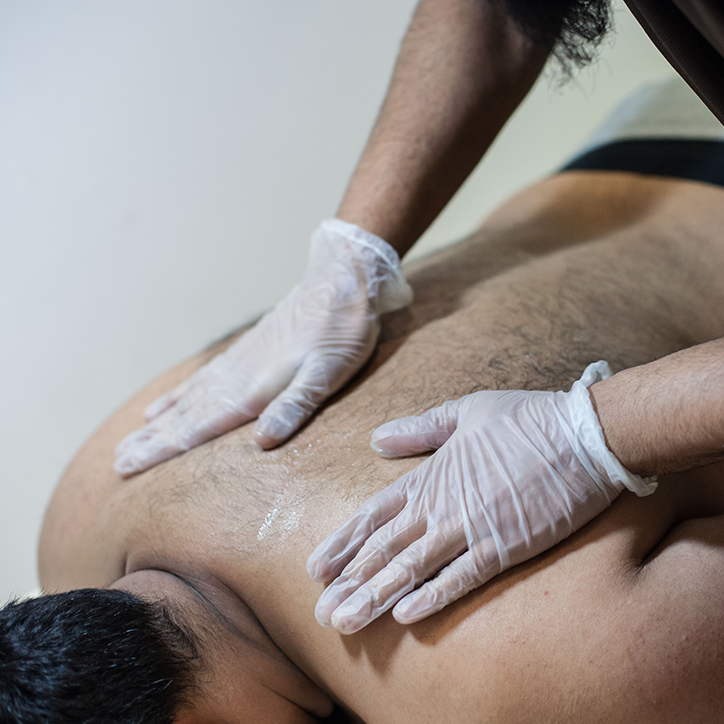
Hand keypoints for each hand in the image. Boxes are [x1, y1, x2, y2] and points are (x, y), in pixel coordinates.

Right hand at [114, 219, 412, 476]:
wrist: (340, 282)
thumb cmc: (341, 333)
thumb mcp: (329, 373)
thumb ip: (295, 405)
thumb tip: (261, 442)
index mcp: (255, 388)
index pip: (200, 427)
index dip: (164, 448)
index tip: (129, 467)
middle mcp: (238, 377)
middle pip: (186, 415)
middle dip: (152, 440)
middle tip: (118, 462)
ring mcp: (238, 363)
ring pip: (188, 398)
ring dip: (159, 421)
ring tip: (131, 438)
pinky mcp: (245, 352)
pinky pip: (201, 379)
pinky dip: (178, 394)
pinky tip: (165, 404)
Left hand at [307, 361, 655, 633]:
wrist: (582, 433)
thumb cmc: (524, 419)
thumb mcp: (465, 411)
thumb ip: (419, 428)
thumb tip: (376, 438)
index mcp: (430, 475)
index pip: (375, 514)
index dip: (344, 543)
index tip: (316, 569)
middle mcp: (442, 504)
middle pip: (384, 548)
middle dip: (350, 581)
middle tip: (320, 612)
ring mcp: (472, 526)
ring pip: (412, 567)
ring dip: (376, 596)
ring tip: (345, 622)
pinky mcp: (505, 545)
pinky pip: (462, 577)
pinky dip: (433, 596)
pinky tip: (405, 615)